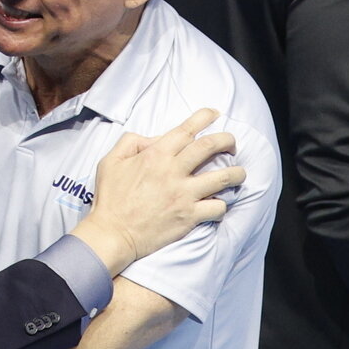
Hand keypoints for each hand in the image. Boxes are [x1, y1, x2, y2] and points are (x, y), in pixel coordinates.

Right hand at [74, 108, 243, 271]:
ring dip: (236, 172)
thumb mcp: (110, 161)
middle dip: (227, 140)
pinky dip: (222, 205)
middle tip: (232, 143)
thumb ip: (130, 142)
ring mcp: (183, 195)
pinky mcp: (189, 217)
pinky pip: (217, 207)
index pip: (186, 130)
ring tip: (239, 173)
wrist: (112, 234)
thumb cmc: (110, 198)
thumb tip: (153, 138)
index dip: (204, 117)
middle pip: (211, 146)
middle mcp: (173, 171)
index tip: (214, 114)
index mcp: (155, 155)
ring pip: (223, 177)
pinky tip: (218, 204)